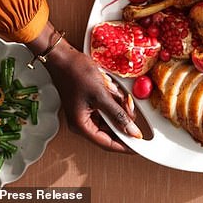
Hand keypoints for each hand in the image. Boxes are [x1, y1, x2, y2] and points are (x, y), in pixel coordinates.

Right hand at [27, 24, 141, 151]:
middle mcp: (83, 122)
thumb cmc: (76, 74)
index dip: (124, 145)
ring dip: (116, 104)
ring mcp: (86, 112)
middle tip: (127, 103)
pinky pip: (107, 105)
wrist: (63, 56)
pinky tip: (110, 87)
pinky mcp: (90, 102)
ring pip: (111, 116)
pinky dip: (113, 98)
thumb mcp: (101, 95)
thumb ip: (118, 114)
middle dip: (121, 116)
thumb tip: (132, 131)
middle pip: (111, 128)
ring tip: (113, 89)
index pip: (107, 143)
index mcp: (81, 125)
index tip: (139, 147)